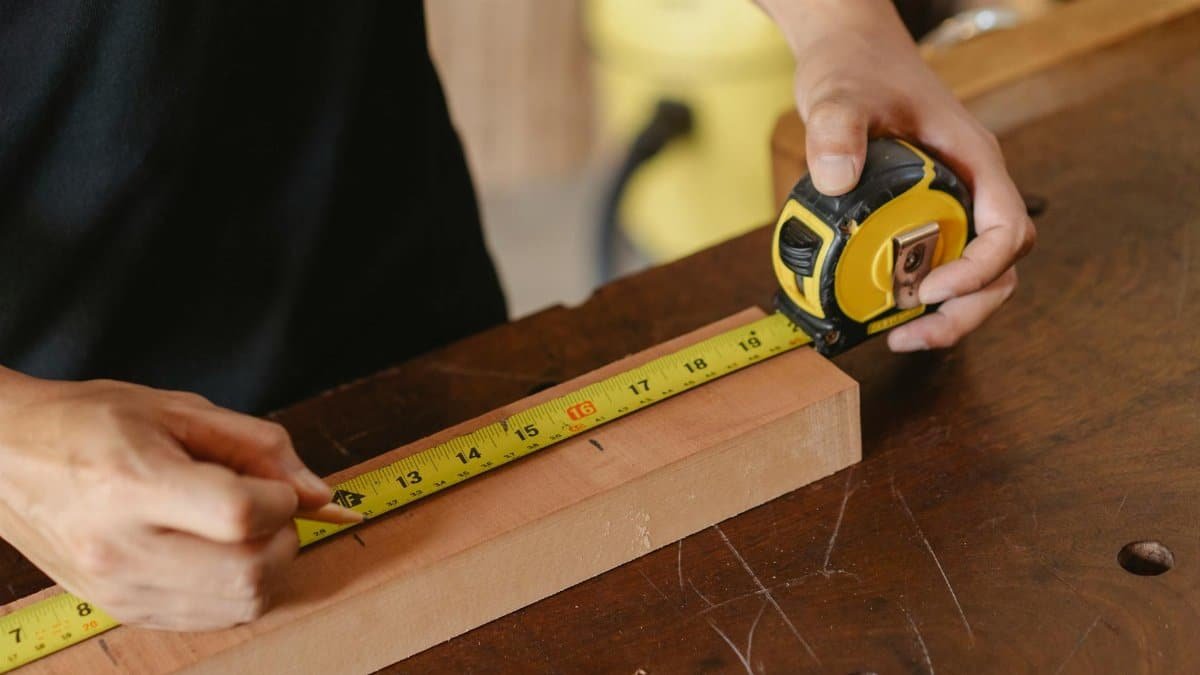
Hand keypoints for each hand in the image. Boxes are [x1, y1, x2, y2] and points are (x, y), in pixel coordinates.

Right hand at [0, 372, 357, 630]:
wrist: (5, 458)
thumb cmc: (87, 423)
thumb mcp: (177, 410)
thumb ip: (259, 447)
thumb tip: (318, 492)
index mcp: (135, 485)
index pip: (242, 515)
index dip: (281, 500)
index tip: (275, 485)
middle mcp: (124, 548)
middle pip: (250, 571)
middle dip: (283, 538)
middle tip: (265, 508)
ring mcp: (122, 588)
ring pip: (240, 604)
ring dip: (266, 567)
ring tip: (239, 529)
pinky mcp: (124, 609)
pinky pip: (212, 618)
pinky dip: (236, 589)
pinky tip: (218, 553)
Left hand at [758, 0, 1035, 349]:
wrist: (850, 53)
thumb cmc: (859, 67)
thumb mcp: (842, 95)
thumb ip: (837, 130)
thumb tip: (836, 178)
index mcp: (972, 161)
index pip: (1007, 229)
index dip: (979, 270)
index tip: (932, 289)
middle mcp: (971, 187)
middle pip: (1000, 267)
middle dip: (967, 309)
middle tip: (915, 333)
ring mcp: (951, 202)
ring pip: (976, 274)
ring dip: (949, 313)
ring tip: (900, 334)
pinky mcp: (924, 214)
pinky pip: (939, 263)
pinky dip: (921, 295)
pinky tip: (886, 308)